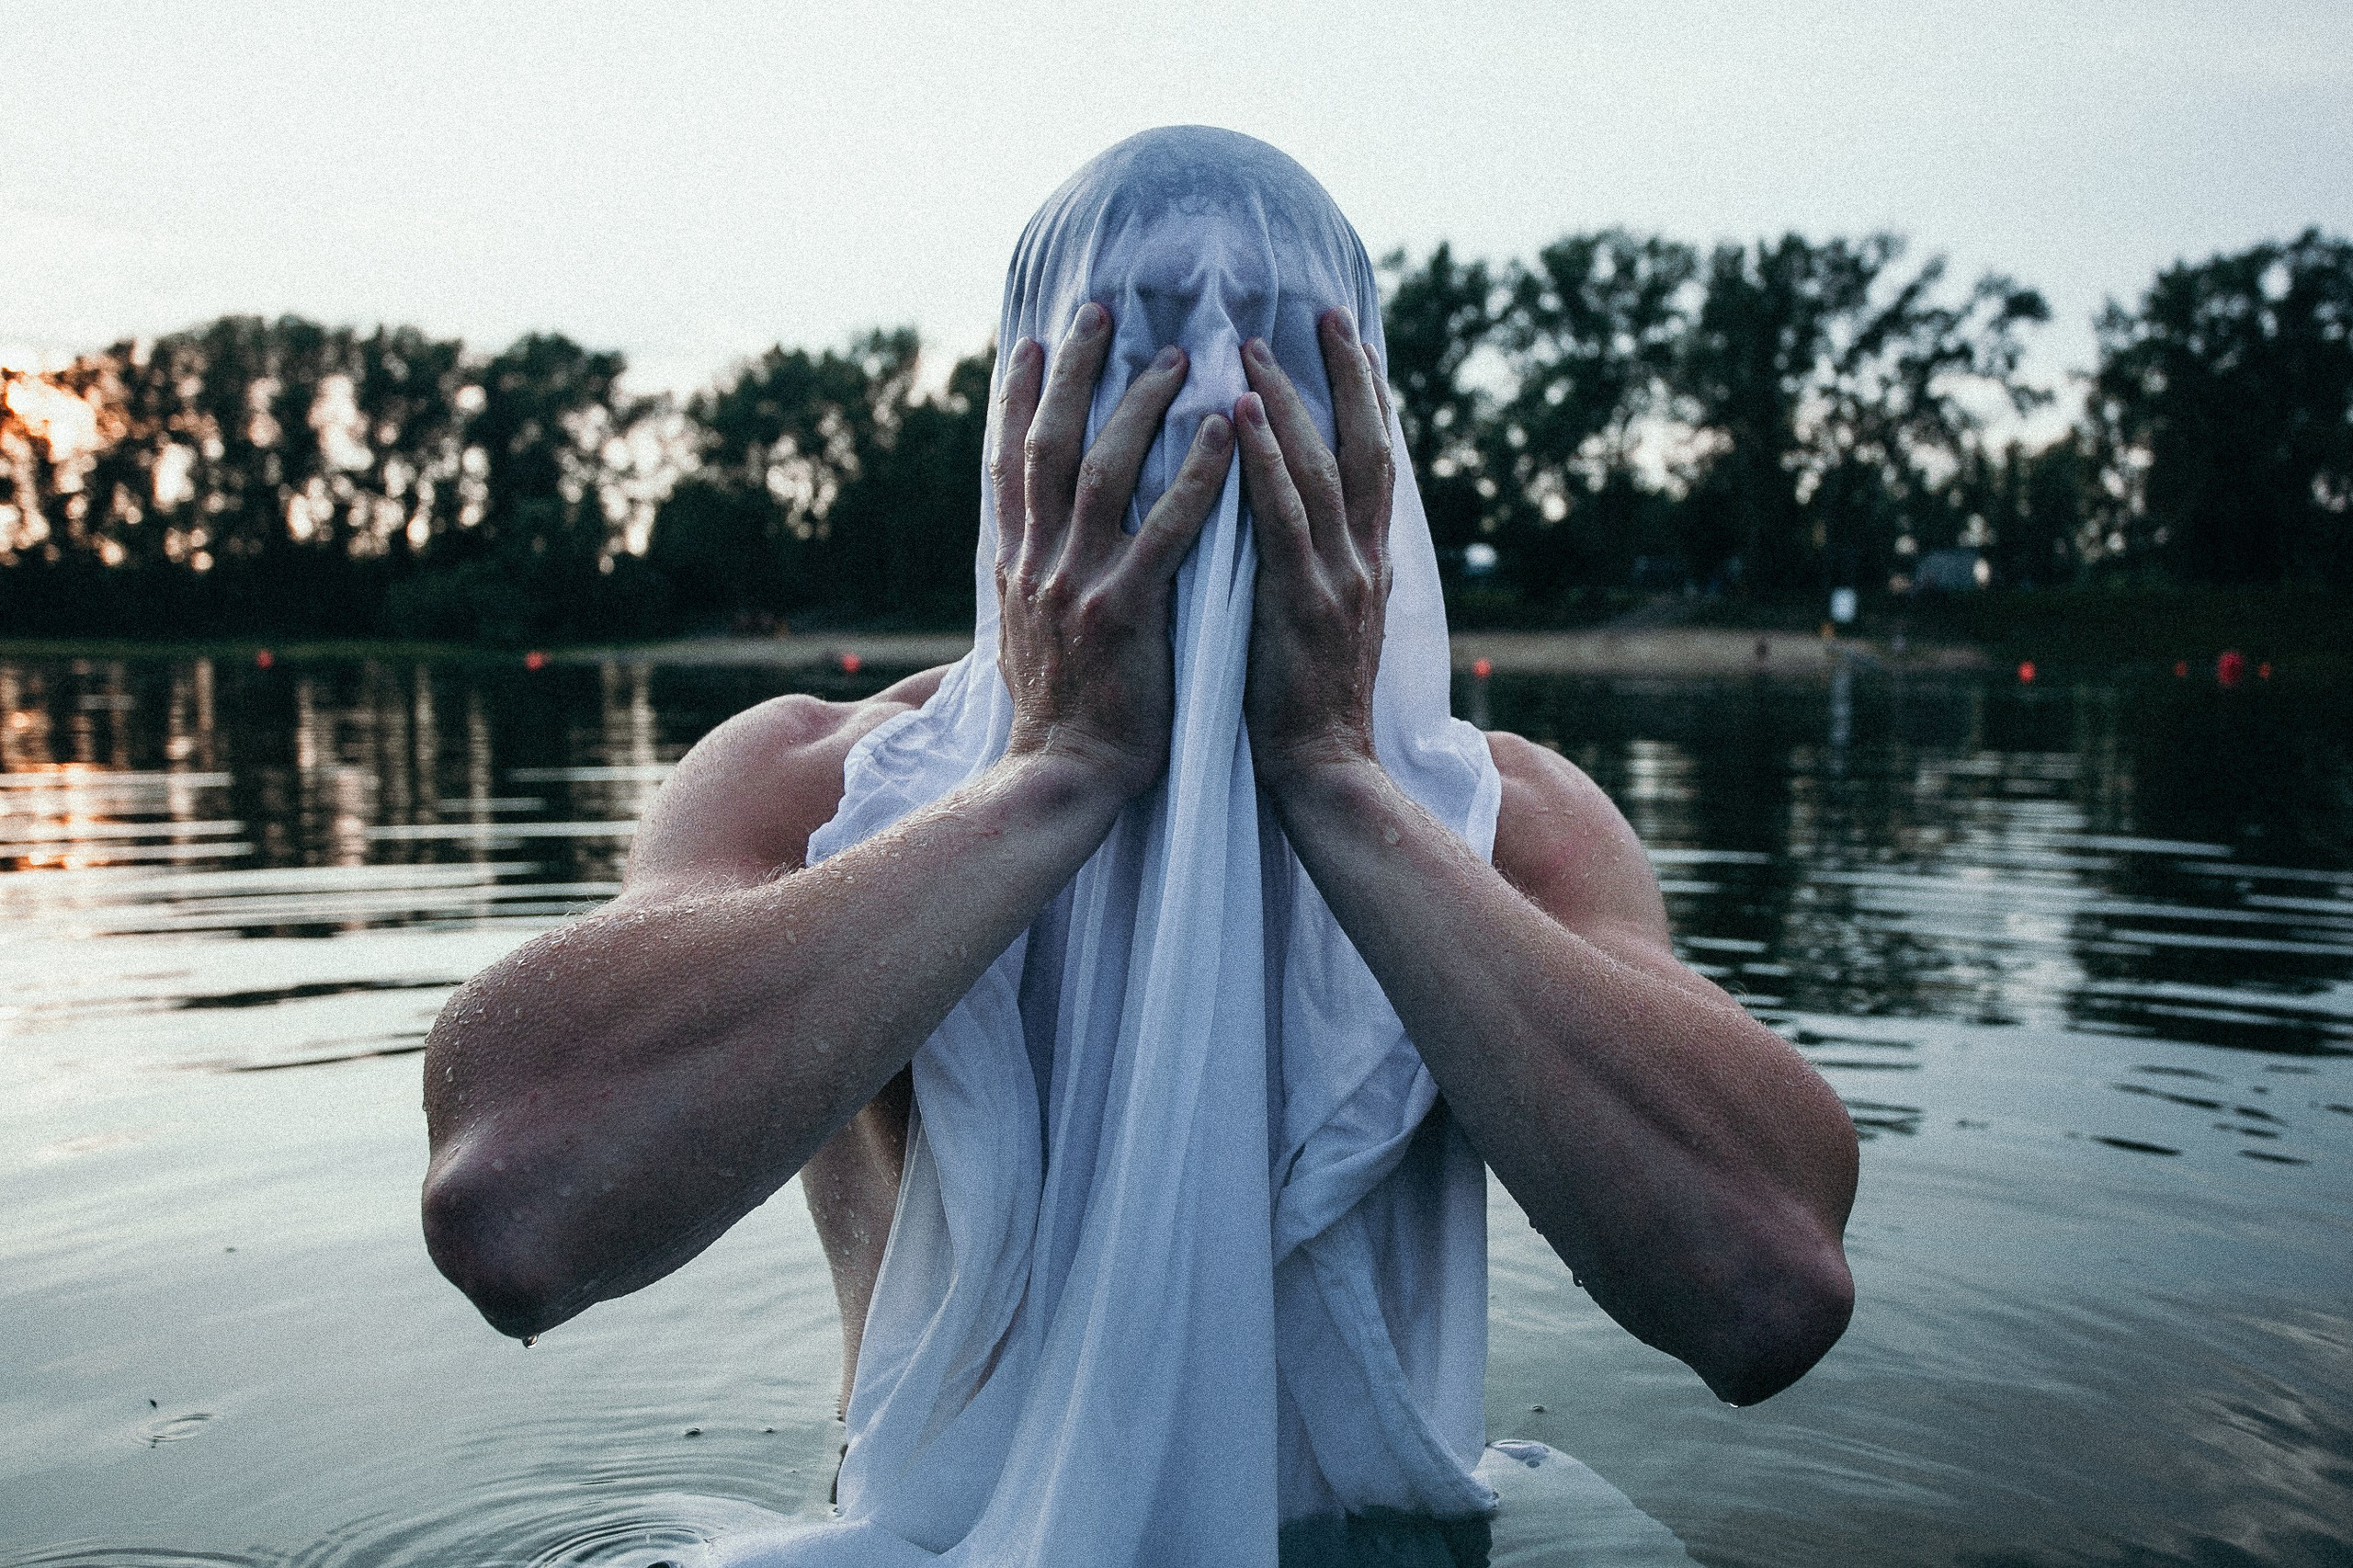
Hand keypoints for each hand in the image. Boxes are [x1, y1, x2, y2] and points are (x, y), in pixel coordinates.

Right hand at [992, 304, 1233, 798]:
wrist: (1064, 781)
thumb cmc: (1060, 717)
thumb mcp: (1025, 638)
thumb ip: (1033, 582)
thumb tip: (1032, 550)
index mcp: (1017, 566)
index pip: (1010, 463)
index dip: (1017, 397)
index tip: (1030, 341)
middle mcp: (1039, 563)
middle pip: (1049, 443)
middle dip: (1073, 370)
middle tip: (1100, 309)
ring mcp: (1079, 584)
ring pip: (1103, 469)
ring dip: (1140, 404)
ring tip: (1178, 353)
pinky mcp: (1126, 613)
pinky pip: (1166, 530)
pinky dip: (1196, 475)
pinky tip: (1227, 431)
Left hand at [1234, 308, 1396, 788]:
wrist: (1322, 776)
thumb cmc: (1307, 708)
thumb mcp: (1326, 626)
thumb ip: (1322, 570)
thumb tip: (1311, 530)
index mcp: (1367, 564)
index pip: (1375, 461)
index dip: (1367, 397)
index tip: (1352, 338)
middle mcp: (1362, 560)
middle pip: (1364, 445)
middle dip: (1345, 375)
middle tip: (1321, 311)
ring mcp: (1336, 579)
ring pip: (1319, 467)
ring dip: (1286, 401)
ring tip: (1253, 344)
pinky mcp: (1301, 604)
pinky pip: (1281, 516)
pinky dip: (1262, 460)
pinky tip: (1235, 415)